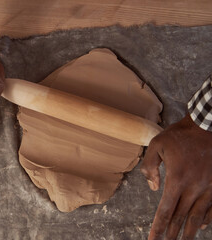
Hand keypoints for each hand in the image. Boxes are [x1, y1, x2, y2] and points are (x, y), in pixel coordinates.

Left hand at [141, 115, 211, 239]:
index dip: (159, 227)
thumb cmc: (181, 135)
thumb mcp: (157, 145)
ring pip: (197, 216)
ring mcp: (208, 188)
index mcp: (177, 179)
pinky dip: (206, 219)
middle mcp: (194, 188)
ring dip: (188, 230)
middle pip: (180, 217)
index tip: (153, 239)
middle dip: (171, 233)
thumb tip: (152, 188)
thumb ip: (149, 167)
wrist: (208, 125)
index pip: (165, 210)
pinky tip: (201, 226)